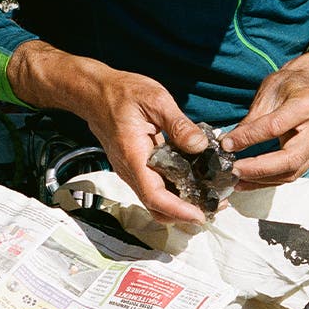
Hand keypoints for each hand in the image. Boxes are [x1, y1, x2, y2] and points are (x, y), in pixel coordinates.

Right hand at [10, 41, 209, 222]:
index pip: (155, 196)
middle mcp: (131, 170)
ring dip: (181, 204)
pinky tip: (194, 181)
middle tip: (214, 207)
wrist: (94, 93)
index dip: (178, 210)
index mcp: (134, 156)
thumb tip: (200, 145)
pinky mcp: (136, 167)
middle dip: (185, 214)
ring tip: (209, 197)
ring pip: (157, 201)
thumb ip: (179, 125)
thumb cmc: (121, 94)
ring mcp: (132, 171)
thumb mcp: (155, 100)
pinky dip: (175, 191)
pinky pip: (155, 187)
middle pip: (157, 207)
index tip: (199, 215)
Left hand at [224, 26, 308, 187]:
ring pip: (292, 172)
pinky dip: (270, 179)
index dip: (249, 138)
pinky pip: (293, 174)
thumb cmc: (293, 86)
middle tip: (233, 171)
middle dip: (258, 169)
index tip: (228, 144)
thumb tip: (229, 143)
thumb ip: (251, 120)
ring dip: (261, 180)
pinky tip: (251, 180)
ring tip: (238, 179)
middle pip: (290, 159)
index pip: (275, 127)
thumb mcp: (268, 93)